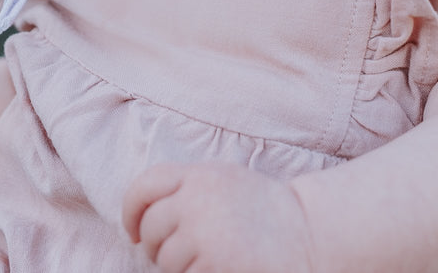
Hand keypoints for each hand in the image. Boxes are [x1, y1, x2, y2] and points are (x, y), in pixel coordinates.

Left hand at [122, 162, 313, 272]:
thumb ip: (186, 187)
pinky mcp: (214, 262)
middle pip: (151, 229)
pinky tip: (220, 267)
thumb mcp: (224, 180)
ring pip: (165, 260)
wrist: (306, 233)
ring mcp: (204, 232)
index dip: (131, 211)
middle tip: (177, 251)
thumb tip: (143, 214)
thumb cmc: (262, 209)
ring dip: (179, 267)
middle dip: (156, 246)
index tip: (133, 230)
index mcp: (199, 174)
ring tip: (208, 258)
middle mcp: (197, 199)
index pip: (144, 186)